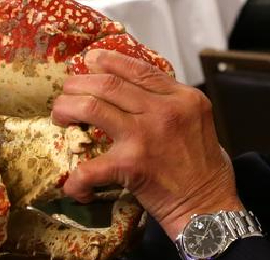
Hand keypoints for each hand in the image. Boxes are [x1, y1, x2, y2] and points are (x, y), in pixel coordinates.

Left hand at [52, 50, 242, 238]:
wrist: (208, 208)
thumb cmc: (205, 170)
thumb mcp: (198, 120)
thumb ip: (171, 102)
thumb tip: (136, 90)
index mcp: (183, 98)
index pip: (139, 69)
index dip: (109, 61)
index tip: (90, 61)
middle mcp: (164, 111)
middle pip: (109, 83)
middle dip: (79, 83)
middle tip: (67, 91)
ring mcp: (145, 136)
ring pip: (92, 107)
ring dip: (67, 108)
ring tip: (60, 116)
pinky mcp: (131, 165)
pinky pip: (90, 168)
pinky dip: (76, 179)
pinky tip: (74, 186)